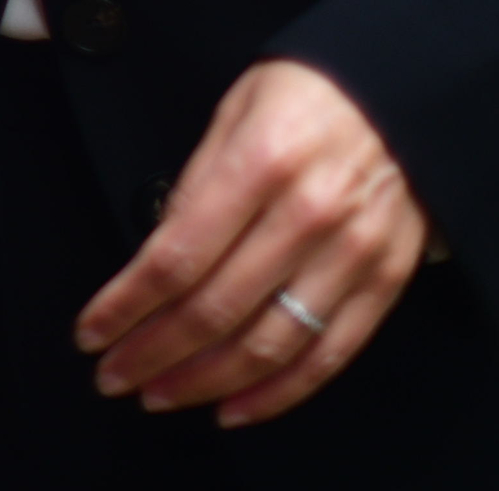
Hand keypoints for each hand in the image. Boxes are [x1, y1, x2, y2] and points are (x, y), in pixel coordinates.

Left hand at [75, 60, 430, 427]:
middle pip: (214, 310)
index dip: (126, 305)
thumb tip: (156, 256)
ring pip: (267, 345)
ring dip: (204, 381)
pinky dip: (278, 393)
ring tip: (160, 392)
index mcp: (261, 164)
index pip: (176, 258)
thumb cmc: (311, 93)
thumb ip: (196, 183)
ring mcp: (352, 255)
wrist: (406, 92)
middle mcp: (308, 215)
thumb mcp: (236, 110)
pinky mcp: (385, 281)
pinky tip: (233, 406)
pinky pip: (328, 355)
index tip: (91, 331)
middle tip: (113, 375)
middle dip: (152, 353)